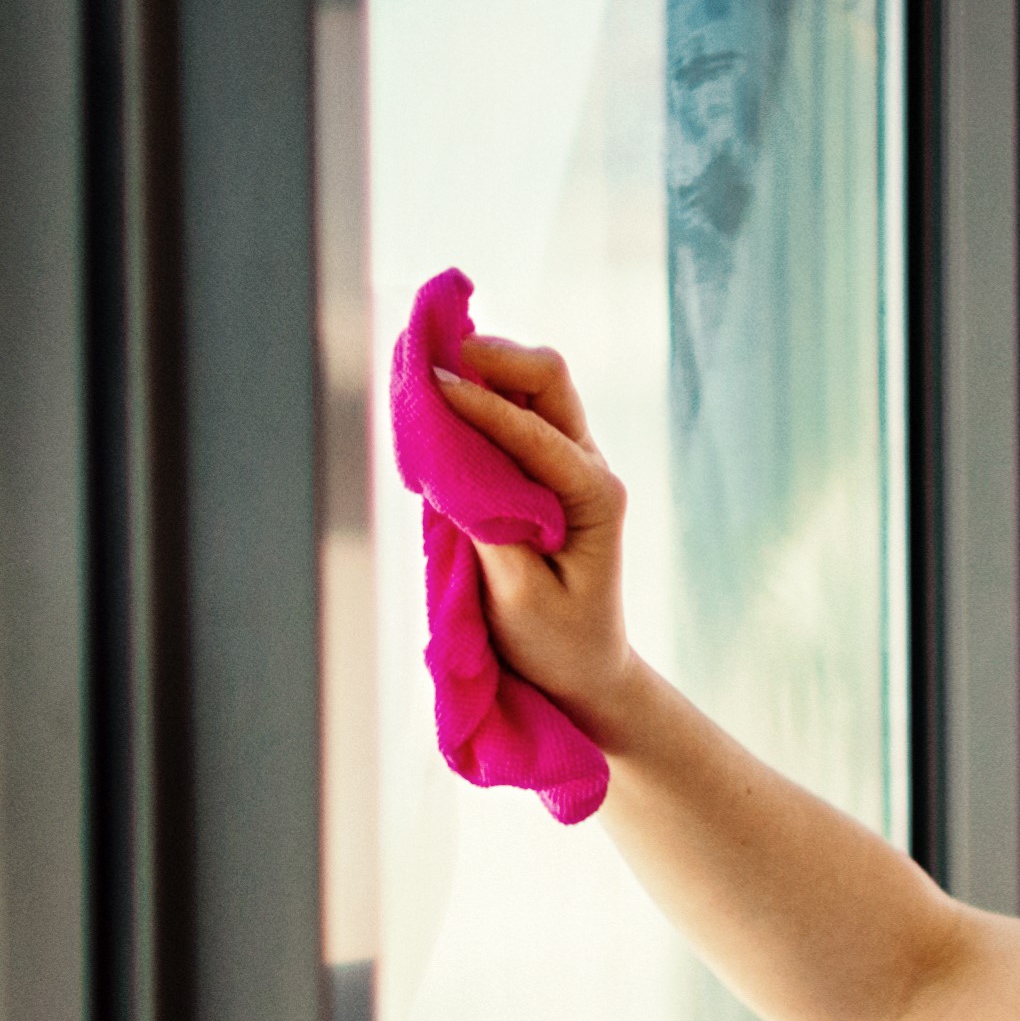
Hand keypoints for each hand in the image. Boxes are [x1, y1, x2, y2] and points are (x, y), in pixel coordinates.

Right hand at [421, 332, 650, 733]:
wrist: (582, 667)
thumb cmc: (557, 641)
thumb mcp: (519, 596)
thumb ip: (489, 525)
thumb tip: (452, 464)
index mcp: (594, 495)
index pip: (533, 430)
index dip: (477, 403)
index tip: (426, 386)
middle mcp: (588, 466)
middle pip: (547, 378)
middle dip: (492, 356)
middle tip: (431, 353)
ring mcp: (567, 462)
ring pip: (530, 386)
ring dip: (482, 367)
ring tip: (425, 365)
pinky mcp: (539, 469)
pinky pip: (512, 411)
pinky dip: (476, 393)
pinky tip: (435, 394)